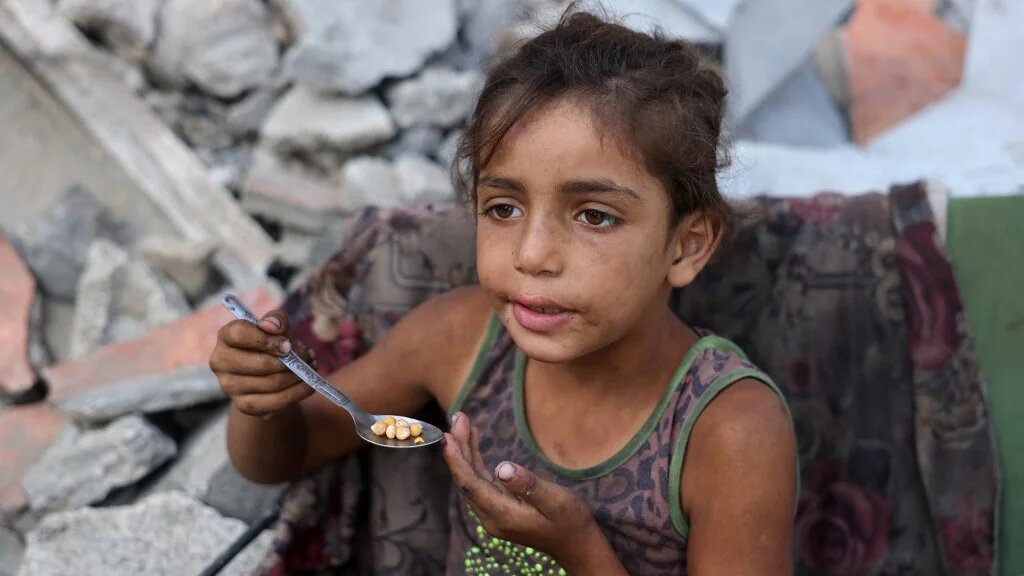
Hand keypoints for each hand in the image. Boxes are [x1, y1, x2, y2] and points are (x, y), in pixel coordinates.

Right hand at [209, 309, 316, 416]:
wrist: (268, 373)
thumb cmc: (271, 344)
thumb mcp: (277, 326)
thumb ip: (277, 320)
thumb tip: (272, 326)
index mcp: (226, 336)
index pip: (239, 334)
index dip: (266, 339)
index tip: (288, 344)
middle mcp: (221, 362)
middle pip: (260, 364)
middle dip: (290, 361)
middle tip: (309, 356)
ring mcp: (229, 386)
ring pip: (271, 383)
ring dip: (298, 376)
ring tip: (310, 367)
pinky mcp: (243, 405)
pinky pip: (275, 401)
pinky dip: (297, 392)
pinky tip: (307, 384)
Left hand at [442, 411, 617, 571]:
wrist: (575, 543)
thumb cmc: (569, 521)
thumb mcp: (555, 501)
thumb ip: (528, 485)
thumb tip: (502, 467)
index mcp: (502, 515)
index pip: (471, 485)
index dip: (458, 461)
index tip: (448, 437)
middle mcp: (491, 517)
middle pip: (467, 479)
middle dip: (459, 448)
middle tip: (457, 417)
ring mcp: (494, 513)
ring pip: (472, 479)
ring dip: (465, 451)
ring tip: (462, 423)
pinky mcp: (499, 507)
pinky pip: (481, 481)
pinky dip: (475, 459)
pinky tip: (473, 441)